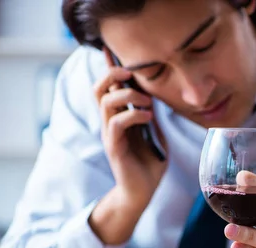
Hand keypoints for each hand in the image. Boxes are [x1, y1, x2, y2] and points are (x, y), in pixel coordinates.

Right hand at [93, 49, 167, 207]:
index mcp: (119, 117)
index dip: (110, 67)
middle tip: (132, 72)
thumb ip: (152, 116)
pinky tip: (148, 117)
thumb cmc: (149, 164)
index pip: (109, 87)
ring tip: (147, 102)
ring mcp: (110, 134)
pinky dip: (133, 115)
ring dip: (127, 95)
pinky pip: (116, 123)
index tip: (112, 48)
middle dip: (113, 73)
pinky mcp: (114, 148)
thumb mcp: (155, 134)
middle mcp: (110, 122)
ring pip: (105, 102)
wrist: (143, 192)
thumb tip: (156, 95)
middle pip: (99, 88)